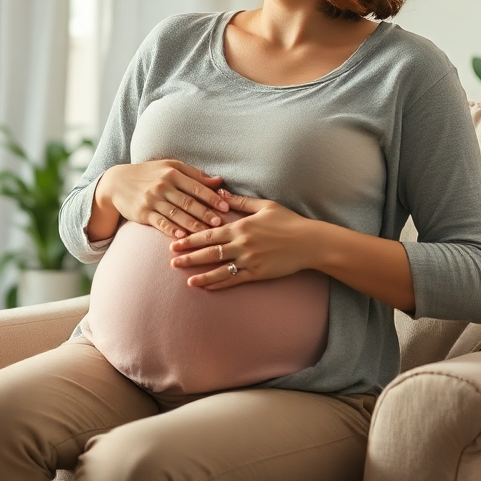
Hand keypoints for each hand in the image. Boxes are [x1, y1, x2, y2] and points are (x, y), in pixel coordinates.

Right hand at [98, 160, 227, 239]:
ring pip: (176, 214)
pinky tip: (182, 236)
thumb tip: (219, 181)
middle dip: (206, 214)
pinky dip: (172, 229)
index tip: (226, 207)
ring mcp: (152, 199)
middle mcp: (163, 185)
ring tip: (207, 233)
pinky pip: (160, 222)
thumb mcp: (170, 167)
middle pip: (189, 202)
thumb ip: (195, 175)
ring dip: (193, 224)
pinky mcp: (143, 212)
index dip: (212, 198)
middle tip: (220, 223)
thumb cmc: (149, 173)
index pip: (197, 186)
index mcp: (173, 172)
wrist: (117, 181)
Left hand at [169, 191, 320, 289]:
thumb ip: (239, 201)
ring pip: (220, 269)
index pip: (209, 233)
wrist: (309, 242)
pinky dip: (220, 284)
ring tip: (186, 280)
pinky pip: (235, 280)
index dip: (190, 239)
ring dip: (201, 275)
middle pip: (210, 252)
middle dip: (189, 257)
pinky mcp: (258, 273)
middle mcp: (242, 244)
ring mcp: (249, 261)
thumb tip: (219, 193)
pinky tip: (208, 287)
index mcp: (241, 226)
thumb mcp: (264, 206)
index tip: (175, 242)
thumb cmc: (288, 221)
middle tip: (172, 262)